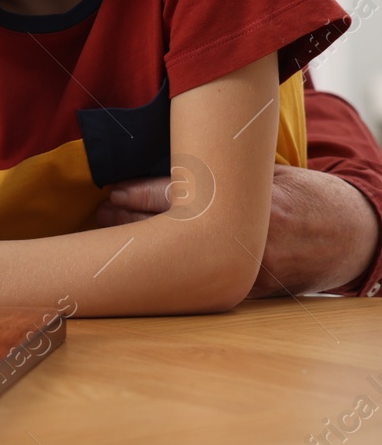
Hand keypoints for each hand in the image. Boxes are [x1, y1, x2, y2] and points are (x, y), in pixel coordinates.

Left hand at [98, 165, 380, 295]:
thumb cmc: (296, 194)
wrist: (344, 234)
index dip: (138, 195)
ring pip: (176, 261)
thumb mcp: (263, 171)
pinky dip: (167, 274)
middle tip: (100, 214)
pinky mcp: (244, 292)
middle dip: (129, 223)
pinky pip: (196, 285)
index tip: (112, 191)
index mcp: (244, 200)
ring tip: (110, 239)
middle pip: (168, 230)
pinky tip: (142, 268)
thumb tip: (171, 152)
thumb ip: (222, 168)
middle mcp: (243, 236)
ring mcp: (244, 269)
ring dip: (141, 250)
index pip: (178, 196)